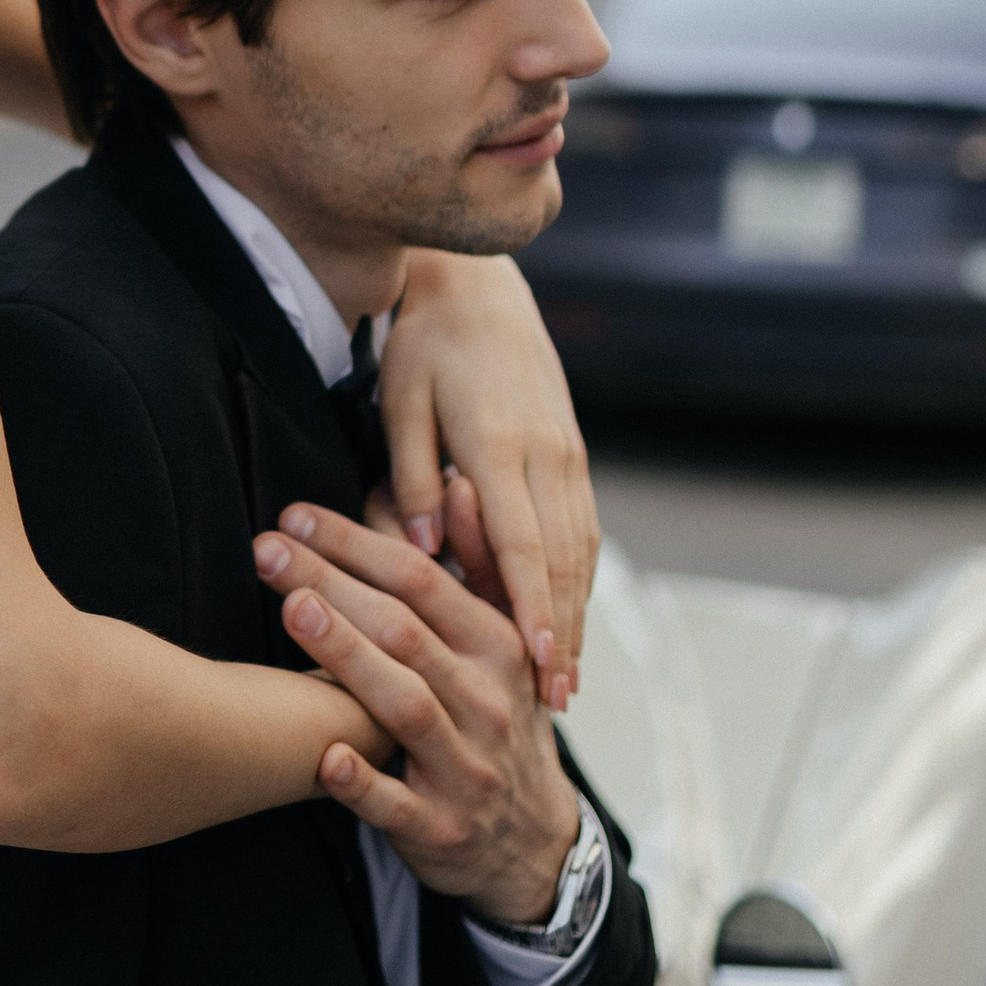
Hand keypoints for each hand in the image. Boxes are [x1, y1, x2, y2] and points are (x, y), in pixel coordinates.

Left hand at [252, 501, 581, 924]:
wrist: (531, 841)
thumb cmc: (497, 721)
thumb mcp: (504, 644)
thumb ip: (480, 563)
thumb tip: (460, 484)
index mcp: (499, 646)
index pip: (422, 581)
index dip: (357, 544)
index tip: (296, 516)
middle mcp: (487, 701)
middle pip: (404, 631)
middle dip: (333, 584)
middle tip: (268, 550)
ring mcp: (466, 767)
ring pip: (404, 704)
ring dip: (348, 657)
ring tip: (293, 612)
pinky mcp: (439, 828)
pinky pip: (395, 803)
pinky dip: (362, 781)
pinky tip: (324, 753)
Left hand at [375, 257, 598, 702]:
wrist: (478, 285)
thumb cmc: (423, 343)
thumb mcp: (401, 402)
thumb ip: (412, 474)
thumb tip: (424, 547)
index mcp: (501, 445)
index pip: (522, 542)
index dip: (532, 607)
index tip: (539, 662)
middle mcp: (546, 454)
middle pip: (562, 560)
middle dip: (564, 633)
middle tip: (558, 700)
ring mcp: (568, 453)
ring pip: (581, 549)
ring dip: (577, 615)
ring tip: (568, 678)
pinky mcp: (573, 450)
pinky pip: (584, 528)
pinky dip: (579, 581)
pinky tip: (570, 618)